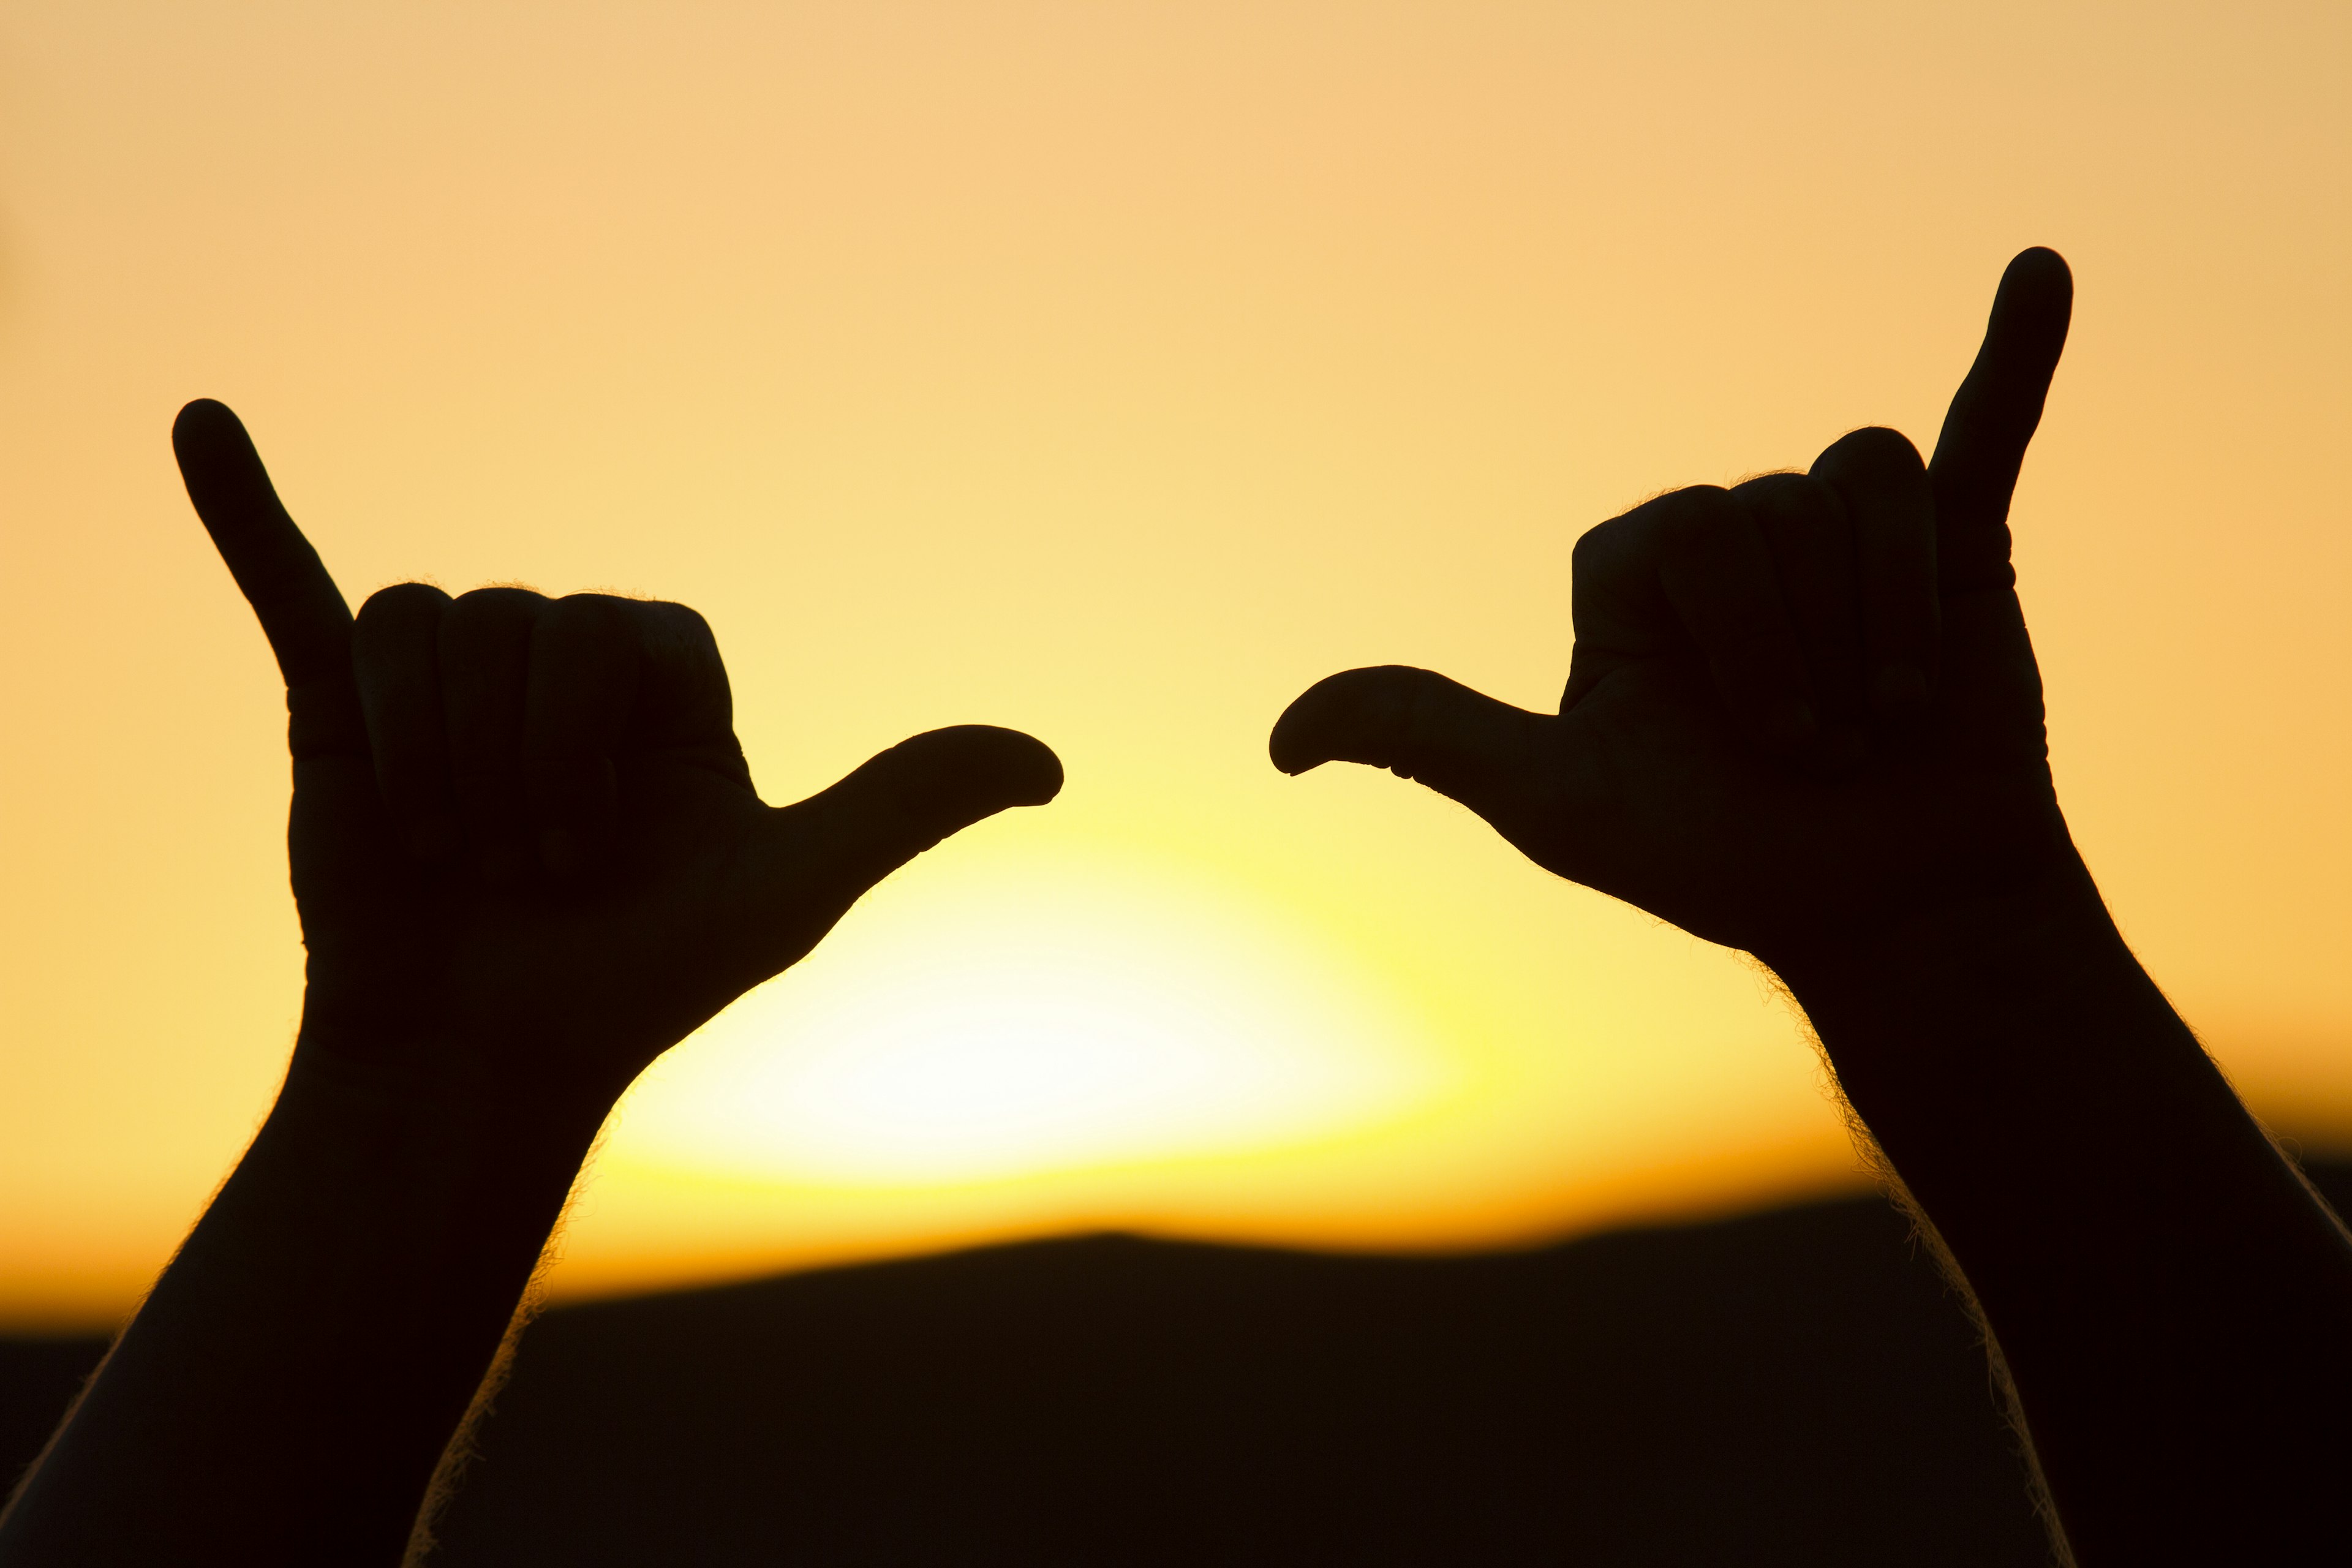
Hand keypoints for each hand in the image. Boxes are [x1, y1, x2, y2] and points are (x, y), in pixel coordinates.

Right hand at [176, 400, 1061, 1114]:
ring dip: (435, 758)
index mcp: (660, 673)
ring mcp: (446, 677)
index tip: (612, 852)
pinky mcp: (340, 704)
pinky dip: (240, 513)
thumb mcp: (789, 887)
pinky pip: (296, 585)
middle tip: (529, 867)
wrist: (489, 1058)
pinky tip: (199, 420)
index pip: (630, 634)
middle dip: (523, 767)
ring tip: (454, 851)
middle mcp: (557, 657)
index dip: (611, 749)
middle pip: (524, 627)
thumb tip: (1052, 764)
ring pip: (428, 627)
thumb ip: (906, 803)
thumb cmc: (643, 977)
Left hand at [1270, 249, 2074, 967]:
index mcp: (1634, 571)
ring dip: (1886, 619)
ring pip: (1859, 488)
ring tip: (1888, 709)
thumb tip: (1277, 741)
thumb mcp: (1554, 801)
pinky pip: (1978, 428)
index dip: (1724, 649)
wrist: (1883, 905)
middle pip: (1765, 515)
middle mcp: (1730, 532)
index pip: (1673, 538)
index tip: (1745, 747)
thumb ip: (1427, 737)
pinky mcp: (1952, 540)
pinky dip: (2019, 354)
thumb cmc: (1721, 857)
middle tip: (1820, 745)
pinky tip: (2043, 272)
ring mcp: (1840, 533)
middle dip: (1802, 653)